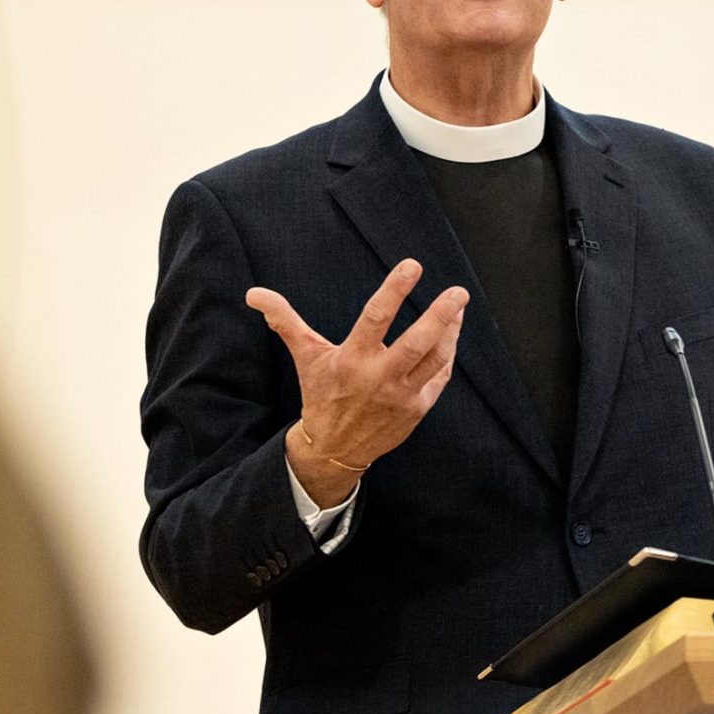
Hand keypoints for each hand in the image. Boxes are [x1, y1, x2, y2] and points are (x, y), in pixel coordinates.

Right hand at [245, 259, 466, 507]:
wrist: (335, 447)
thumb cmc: (322, 394)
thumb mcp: (306, 357)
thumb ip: (286, 321)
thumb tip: (254, 293)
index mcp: (352, 360)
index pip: (376, 317)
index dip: (394, 290)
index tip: (413, 266)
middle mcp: (379, 377)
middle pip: (417, 342)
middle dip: (440, 315)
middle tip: (458, 291)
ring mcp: (402, 395)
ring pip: (436, 358)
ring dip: (451, 330)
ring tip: (458, 306)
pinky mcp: (418, 408)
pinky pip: (441, 376)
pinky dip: (449, 353)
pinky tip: (452, 333)